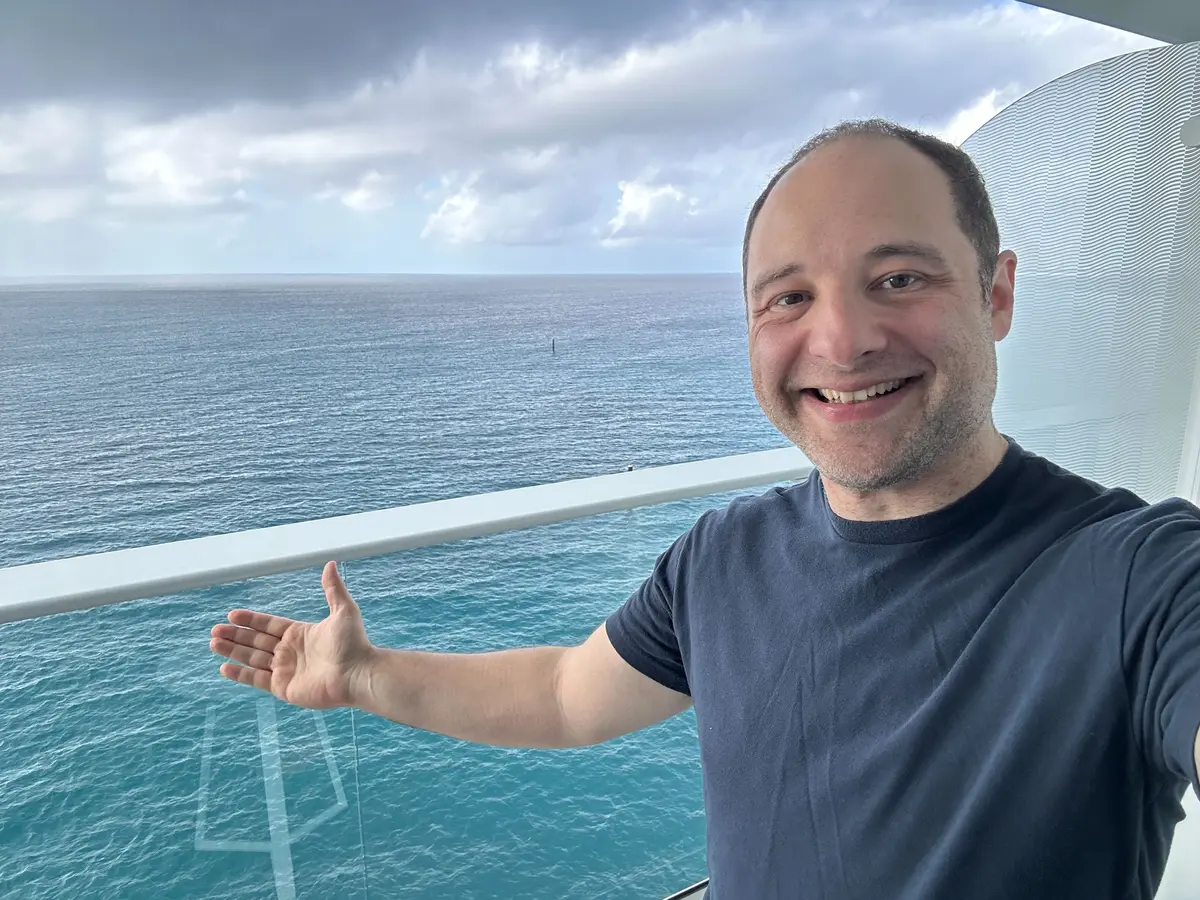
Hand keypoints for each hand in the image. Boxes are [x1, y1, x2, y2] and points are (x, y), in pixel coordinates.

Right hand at [209, 561, 375, 708]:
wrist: (358, 674)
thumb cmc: (353, 643)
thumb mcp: (344, 610)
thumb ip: (333, 589)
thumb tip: (331, 563)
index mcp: (300, 633)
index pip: (269, 625)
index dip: (250, 620)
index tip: (231, 615)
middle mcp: (290, 651)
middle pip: (256, 641)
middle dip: (235, 635)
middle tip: (214, 630)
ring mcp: (286, 670)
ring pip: (252, 658)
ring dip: (233, 651)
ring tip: (213, 643)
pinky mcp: (284, 688)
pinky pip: (257, 680)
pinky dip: (240, 674)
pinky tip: (224, 667)